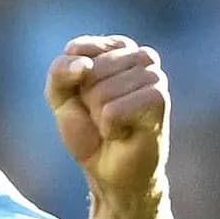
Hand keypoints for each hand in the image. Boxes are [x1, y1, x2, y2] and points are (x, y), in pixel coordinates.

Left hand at [45, 35, 170, 195]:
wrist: (108, 169)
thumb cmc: (88, 130)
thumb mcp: (61, 96)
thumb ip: (60, 70)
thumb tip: (85, 66)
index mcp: (119, 48)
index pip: (77, 49)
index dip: (71, 81)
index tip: (84, 97)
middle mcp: (142, 57)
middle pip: (90, 70)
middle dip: (86, 100)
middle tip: (102, 116)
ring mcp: (154, 76)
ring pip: (101, 91)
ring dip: (99, 116)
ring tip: (114, 125)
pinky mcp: (159, 99)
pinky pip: (113, 110)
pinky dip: (109, 128)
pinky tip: (123, 133)